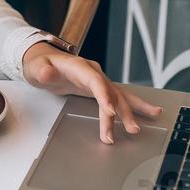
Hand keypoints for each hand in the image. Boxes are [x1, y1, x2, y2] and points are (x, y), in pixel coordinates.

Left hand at [22, 42, 161, 143]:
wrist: (42, 60)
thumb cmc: (40, 64)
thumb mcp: (36, 67)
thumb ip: (42, 70)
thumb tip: (47, 72)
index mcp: (80, 66)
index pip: (96, 82)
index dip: (104, 96)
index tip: (110, 112)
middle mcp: (93, 72)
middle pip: (111, 91)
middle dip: (122, 111)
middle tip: (130, 129)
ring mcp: (98, 80)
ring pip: (120, 94)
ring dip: (133, 109)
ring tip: (152, 117)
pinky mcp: (100, 88)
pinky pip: (118, 97)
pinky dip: (133, 105)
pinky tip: (149, 111)